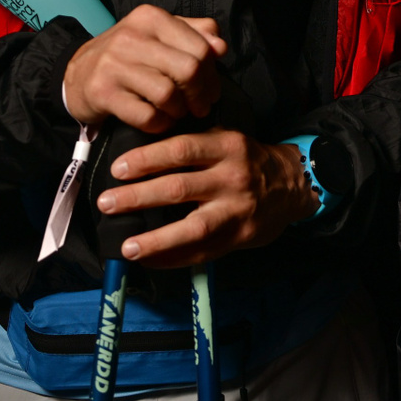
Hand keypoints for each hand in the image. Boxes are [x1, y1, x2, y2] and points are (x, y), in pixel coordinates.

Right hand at [62, 6, 225, 132]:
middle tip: (200, 107)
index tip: (210, 89)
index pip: (201, 47)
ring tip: (177, 113)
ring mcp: (114, 65)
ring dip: (180, 111)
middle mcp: (131, 37)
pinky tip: (159, 121)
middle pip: (189, 70)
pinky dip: (160, 124)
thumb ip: (194, 34)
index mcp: (151, 18)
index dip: (213, 74)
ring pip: (168, 94)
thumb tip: (221, 47)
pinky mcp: (103, 93)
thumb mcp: (159, 35)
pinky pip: (147, 116)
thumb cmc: (128, 56)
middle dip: (201, 94)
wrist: (77, 73)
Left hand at [95, 130, 317, 267]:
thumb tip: (141, 158)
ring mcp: (237, 211)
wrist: (293, 185)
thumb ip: (192, 145)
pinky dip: (173, 258)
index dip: (147, 159)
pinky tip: (149, 260)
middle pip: (179, 189)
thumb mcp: (226, 140)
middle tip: (107, 203)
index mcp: (227, 147)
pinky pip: (202, 252)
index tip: (118, 169)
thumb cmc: (247, 160)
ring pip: (192, 228)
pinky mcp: (240, 237)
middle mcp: (233, 178)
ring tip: (128, 246)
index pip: (181, 150)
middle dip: (138, 197)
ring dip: (156, 239)